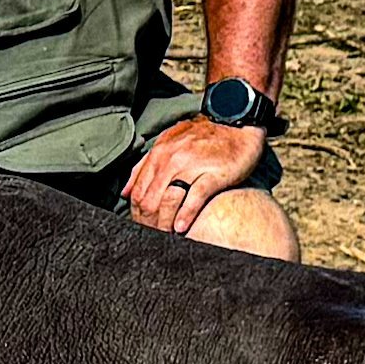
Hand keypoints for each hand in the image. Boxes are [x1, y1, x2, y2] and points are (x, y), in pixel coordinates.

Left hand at [124, 114, 272, 235]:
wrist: (238, 125)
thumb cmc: (205, 138)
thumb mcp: (170, 144)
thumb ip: (146, 166)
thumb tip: (126, 192)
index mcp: (159, 153)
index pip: (138, 190)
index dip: (137, 214)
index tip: (142, 228)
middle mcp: (171, 159)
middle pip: (149, 198)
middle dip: (148, 223)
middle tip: (152, 239)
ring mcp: (192, 165)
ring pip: (168, 200)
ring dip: (164, 224)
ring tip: (165, 238)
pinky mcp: (213, 174)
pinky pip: (194, 198)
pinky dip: (186, 215)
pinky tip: (182, 228)